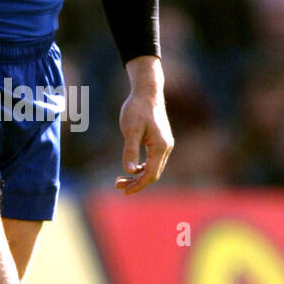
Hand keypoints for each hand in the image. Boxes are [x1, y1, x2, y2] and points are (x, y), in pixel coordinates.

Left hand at [115, 74, 173, 194]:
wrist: (147, 92)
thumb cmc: (137, 108)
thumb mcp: (130, 129)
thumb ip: (130, 150)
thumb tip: (128, 170)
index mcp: (160, 146)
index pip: (151, 174)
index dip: (138, 185)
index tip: (124, 191)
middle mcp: (166, 147)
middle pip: (153, 173)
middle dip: (136, 183)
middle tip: (117, 185)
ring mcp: (164, 144)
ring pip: (153, 168)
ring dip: (138, 176)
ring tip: (120, 180)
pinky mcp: (159, 141)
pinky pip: (152, 160)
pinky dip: (141, 167)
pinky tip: (130, 168)